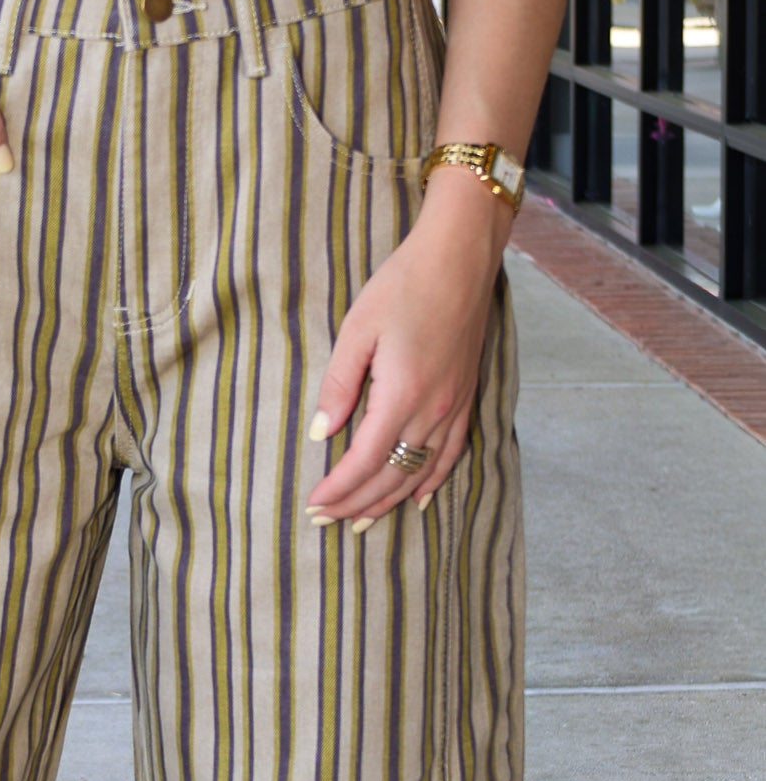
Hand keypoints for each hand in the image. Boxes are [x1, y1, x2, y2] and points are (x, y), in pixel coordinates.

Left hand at [305, 171, 510, 525]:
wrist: (460, 257)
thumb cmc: (403, 285)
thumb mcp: (356, 330)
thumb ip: (338, 385)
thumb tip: (321, 433)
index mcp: (402, 395)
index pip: (364, 461)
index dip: (337, 489)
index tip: (313, 505)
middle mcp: (432, 410)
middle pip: (391, 477)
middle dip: (355, 504)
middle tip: (325, 521)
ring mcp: (454, 407)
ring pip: (419, 473)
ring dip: (388, 502)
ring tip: (360, 523)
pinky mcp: (466, 398)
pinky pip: (451, 455)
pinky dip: (431, 482)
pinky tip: (416, 500)